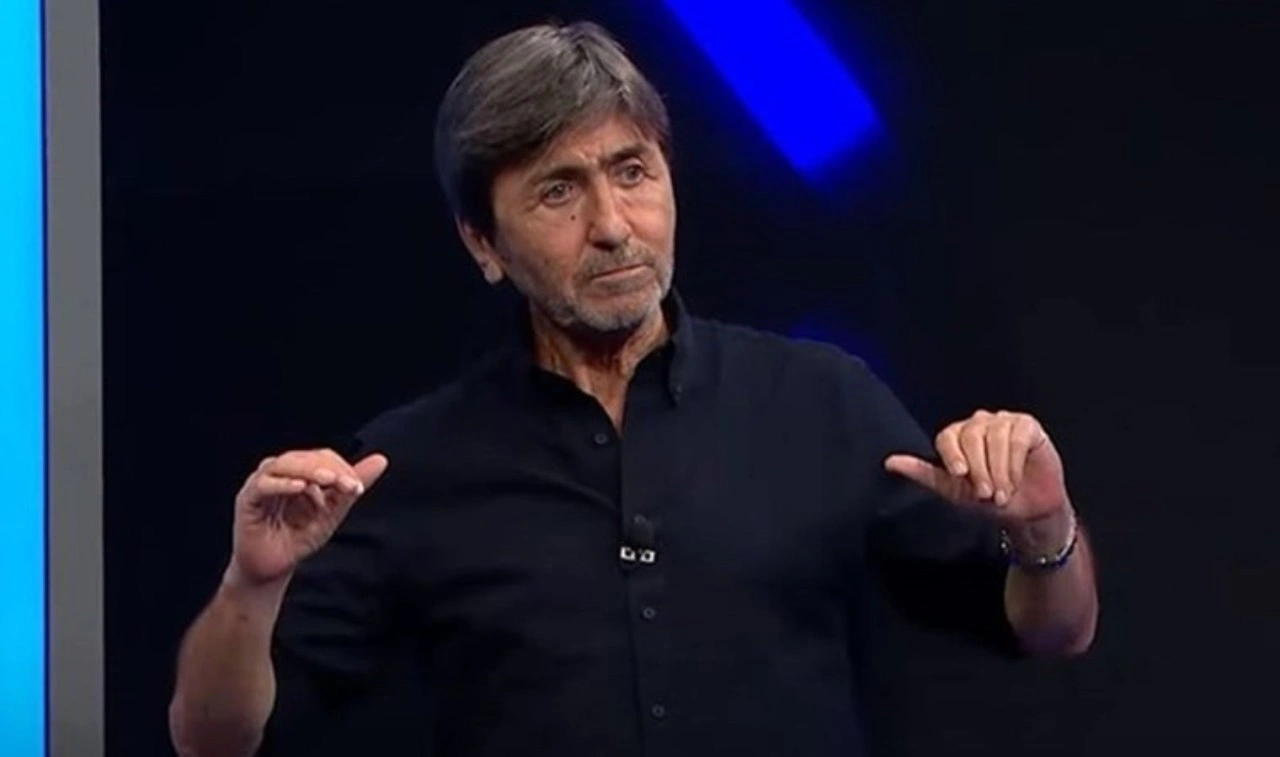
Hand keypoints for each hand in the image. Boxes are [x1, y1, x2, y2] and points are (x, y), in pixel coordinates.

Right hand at [228, 449, 388, 586]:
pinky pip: (263, 485)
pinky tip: (299, 487)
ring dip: (309, 470)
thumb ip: (352, 487)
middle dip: (329, 468)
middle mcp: (281, 473)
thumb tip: (382, 460)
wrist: (274, 569)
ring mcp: (262, 484)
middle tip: (347, 484)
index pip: (323, 457)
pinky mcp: (248, 499)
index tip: (357, 487)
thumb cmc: (298, 538)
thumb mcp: (333, 512)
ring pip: (283, 464)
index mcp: (300, 473)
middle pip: (304, 457)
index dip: (342, 468)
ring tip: (328, 480)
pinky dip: (282, 483)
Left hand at [884, 410, 1067, 523]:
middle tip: (986, 494)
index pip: (947, 437)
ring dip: (998, 470)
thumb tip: (889, 462)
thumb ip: (923, 474)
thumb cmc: (989, 500)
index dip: (952, 456)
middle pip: (970, 436)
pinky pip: (1017, 438)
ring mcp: (1003, 422)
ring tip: (1002, 494)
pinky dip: (1015, 462)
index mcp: (957, 437)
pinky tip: (1016, 480)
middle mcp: (978, 424)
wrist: (1028, 512)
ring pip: (994, 437)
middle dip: (979, 469)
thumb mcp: (953, 491)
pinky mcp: (1027, 426)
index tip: (960, 476)